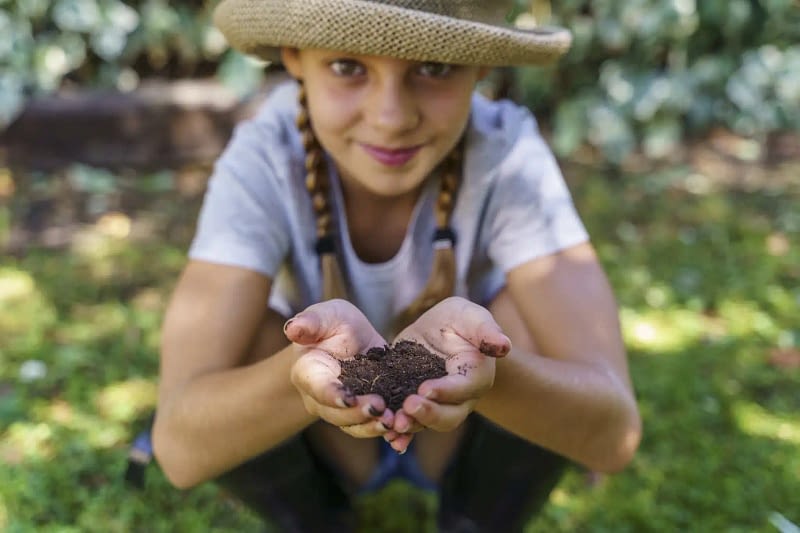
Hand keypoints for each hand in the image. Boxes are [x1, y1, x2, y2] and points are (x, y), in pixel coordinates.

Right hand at [285, 299, 393, 437]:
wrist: (352, 340)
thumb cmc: (334, 325)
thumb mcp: (326, 315)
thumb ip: (311, 321)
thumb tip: (292, 328)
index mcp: (309, 373)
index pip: (318, 387)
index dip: (331, 395)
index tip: (348, 398)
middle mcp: (321, 398)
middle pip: (336, 414)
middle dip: (358, 414)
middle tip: (380, 408)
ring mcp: (342, 410)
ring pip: (354, 426)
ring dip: (373, 427)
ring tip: (393, 421)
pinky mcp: (363, 415)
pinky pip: (372, 429)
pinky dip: (388, 435)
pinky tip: (402, 434)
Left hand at [385, 297, 510, 452]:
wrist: (439, 331)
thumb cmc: (460, 321)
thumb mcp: (471, 317)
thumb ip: (486, 330)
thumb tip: (504, 346)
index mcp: (476, 375)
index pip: (464, 388)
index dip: (446, 391)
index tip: (425, 388)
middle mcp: (461, 398)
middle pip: (450, 416)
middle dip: (429, 414)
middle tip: (408, 406)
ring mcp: (440, 406)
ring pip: (429, 424)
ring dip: (412, 426)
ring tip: (394, 423)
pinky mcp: (420, 406)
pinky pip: (413, 425)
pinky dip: (402, 434)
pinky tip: (389, 436)